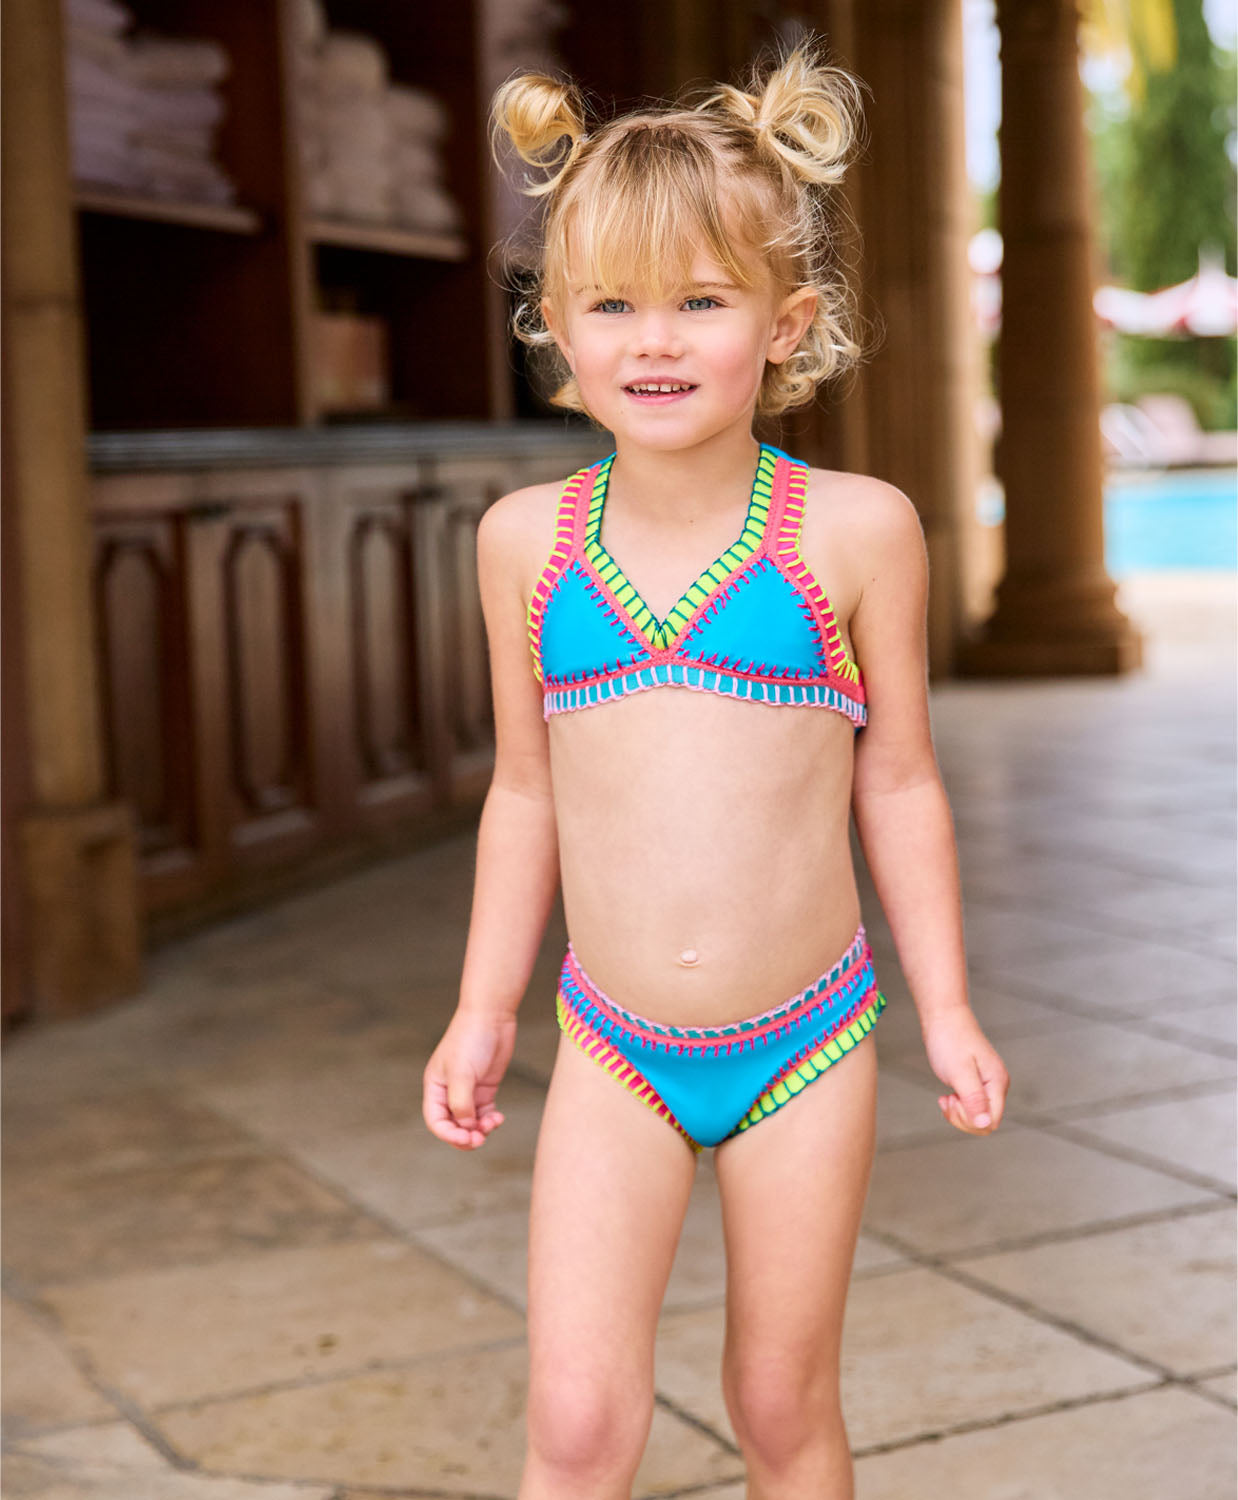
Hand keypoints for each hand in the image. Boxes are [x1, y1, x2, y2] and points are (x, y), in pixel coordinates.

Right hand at [422, 1008, 517, 1149]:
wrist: (491, 1016)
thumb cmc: (470, 1039)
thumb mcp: (462, 1073)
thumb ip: (461, 1103)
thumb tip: (467, 1127)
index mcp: (435, 1087)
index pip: (436, 1121)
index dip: (448, 1134)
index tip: (466, 1138)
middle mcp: (449, 1092)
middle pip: (452, 1125)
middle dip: (465, 1136)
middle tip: (480, 1139)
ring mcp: (468, 1090)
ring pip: (470, 1122)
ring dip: (480, 1129)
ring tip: (492, 1124)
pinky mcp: (484, 1088)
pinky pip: (484, 1114)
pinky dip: (490, 1121)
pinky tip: (498, 1118)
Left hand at [921, 1006, 1008, 1134]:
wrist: (944, 1017)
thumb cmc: (950, 1039)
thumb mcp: (959, 1072)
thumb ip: (974, 1099)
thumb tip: (986, 1124)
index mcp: (997, 1082)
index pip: (992, 1121)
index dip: (970, 1120)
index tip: (953, 1101)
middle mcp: (997, 1085)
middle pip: (986, 1122)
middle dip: (963, 1118)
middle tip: (948, 1100)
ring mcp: (988, 1084)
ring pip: (978, 1116)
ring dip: (959, 1112)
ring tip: (947, 1097)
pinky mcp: (977, 1082)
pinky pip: (972, 1106)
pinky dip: (958, 1106)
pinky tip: (948, 1096)